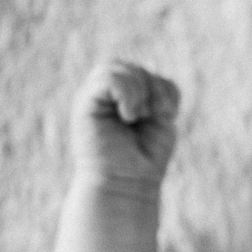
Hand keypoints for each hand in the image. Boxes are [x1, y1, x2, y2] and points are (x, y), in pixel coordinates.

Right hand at [70, 60, 180, 187]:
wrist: (126, 183)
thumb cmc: (145, 158)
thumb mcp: (161, 119)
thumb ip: (158, 91)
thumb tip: (150, 70)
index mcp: (125, 99)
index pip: (148, 74)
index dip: (163, 89)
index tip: (167, 115)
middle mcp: (106, 96)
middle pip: (133, 67)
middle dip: (152, 88)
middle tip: (151, 115)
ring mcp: (93, 98)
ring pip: (119, 67)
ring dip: (139, 92)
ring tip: (136, 117)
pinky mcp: (84, 103)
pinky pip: (108, 77)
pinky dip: (127, 93)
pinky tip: (129, 115)